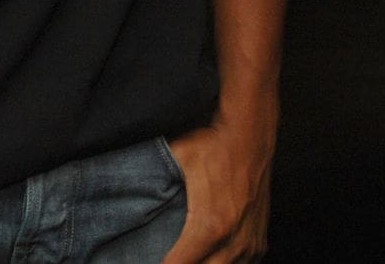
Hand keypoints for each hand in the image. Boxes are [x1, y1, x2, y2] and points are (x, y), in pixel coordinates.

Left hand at [158, 113, 275, 262]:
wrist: (251, 133)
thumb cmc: (213, 145)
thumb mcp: (176, 158)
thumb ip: (152, 177)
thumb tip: (124, 180)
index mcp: (209, 226)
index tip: (152, 260)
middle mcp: (233, 241)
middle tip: (168, 258)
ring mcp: (249, 242)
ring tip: (188, 257)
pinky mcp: (260, 239)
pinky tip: (212, 259)